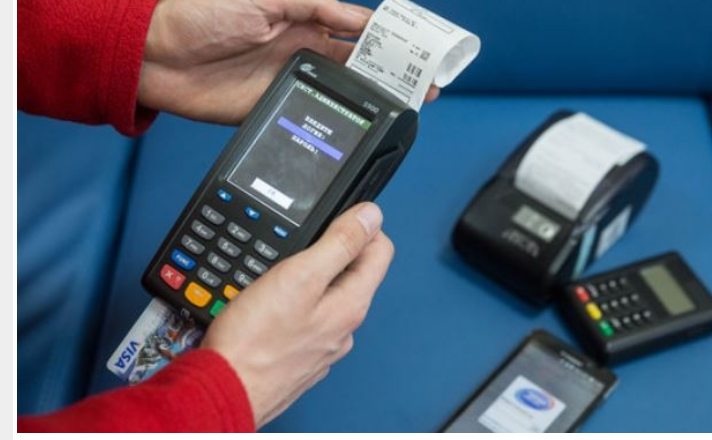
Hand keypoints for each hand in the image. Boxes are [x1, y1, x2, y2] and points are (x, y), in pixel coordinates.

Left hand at [139, 0, 438, 124]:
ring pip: (341, 90)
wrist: (155, 55)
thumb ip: (315, 5)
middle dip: (392, 72)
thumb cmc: (200, 12)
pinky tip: (356, 124)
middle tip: (425, 84)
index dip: (389, 38)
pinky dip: (335, 120)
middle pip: (357, 62)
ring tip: (403, 105)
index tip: (418, 49)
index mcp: (304, 16)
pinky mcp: (273, 108)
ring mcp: (288, 80)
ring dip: (371, 98)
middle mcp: (300, 49)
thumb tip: (358, 17)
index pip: (358, 28)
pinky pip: (311, 115)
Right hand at [201, 202, 393, 427]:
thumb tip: (371, 216)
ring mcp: (324, 345)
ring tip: (278, 276)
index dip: (361, 226)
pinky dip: (296, 304)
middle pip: (355, 273)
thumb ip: (339, 243)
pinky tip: (272, 306)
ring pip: (329, 297)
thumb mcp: (300, 275)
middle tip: (297, 249)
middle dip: (332, 252)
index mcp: (351, 304)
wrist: (225, 390)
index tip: (335, 220)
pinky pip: (309, 319)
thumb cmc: (254, 340)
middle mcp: (344, 328)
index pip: (381, 251)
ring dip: (311, 279)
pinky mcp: (302, 356)